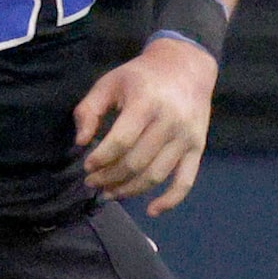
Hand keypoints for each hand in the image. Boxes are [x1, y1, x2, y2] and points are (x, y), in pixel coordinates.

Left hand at [74, 39, 217, 214]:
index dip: (101, 159)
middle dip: (110, 178)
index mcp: (146, 103)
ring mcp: (186, 139)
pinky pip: (185, 182)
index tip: (87, 166)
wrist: (186, 68)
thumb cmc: (141, 76)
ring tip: (110, 193)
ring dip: (130, 190)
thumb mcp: (109, 83)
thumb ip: (89, 109)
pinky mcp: (197, 150)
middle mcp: (169, 123)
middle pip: (136, 163)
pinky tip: (151, 211)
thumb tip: (81, 142)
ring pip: (155, 176)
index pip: (121, 141)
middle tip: (93, 182)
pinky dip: (169, 201)